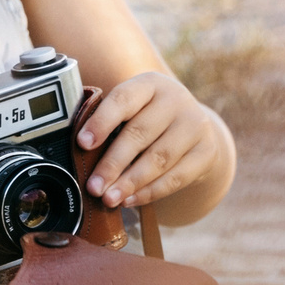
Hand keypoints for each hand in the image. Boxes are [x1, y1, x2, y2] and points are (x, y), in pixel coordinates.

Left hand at [77, 73, 226, 208]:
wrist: (191, 128)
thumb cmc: (146, 118)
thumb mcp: (131, 110)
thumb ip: (107, 123)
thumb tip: (77, 151)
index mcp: (149, 84)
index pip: (123, 99)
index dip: (102, 122)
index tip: (83, 143)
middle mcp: (175, 99)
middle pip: (139, 133)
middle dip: (112, 163)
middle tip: (93, 186)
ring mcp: (195, 125)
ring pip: (159, 158)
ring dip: (130, 182)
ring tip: (109, 199)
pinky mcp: (206, 151)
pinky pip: (176, 177)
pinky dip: (150, 192)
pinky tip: (130, 200)